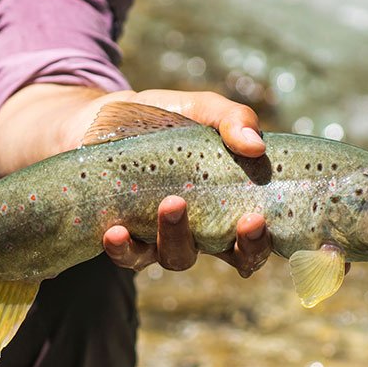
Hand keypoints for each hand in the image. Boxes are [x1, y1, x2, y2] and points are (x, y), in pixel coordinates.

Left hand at [95, 90, 270, 276]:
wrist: (108, 117)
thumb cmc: (169, 118)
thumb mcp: (205, 109)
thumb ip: (235, 120)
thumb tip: (255, 145)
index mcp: (226, 207)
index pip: (253, 241)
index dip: (259, 242)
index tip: (257, 220)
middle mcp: (199, 230)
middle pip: (226, 256)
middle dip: (237, 248)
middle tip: (241, 221)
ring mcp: (161, 237)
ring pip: (175, 257)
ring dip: (177, 236)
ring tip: (172, 203)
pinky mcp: (124, 236)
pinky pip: (126, 255)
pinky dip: (122, 248)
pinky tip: (116, 232)